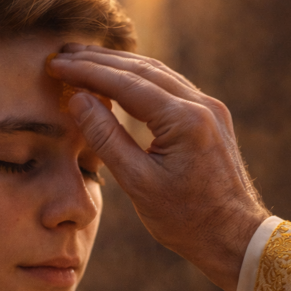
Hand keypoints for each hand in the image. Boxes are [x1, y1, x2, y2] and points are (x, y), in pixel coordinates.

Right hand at [48, 45, 268, 290]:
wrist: (234, 236)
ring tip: (83, 59)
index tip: (56, 64)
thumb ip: (106, 137)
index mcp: (184, 120)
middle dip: (99, 60)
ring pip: (157, 73)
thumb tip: (77, 99)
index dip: (87, 71)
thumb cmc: (185, 219)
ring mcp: (209, 108)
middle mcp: (201, 104)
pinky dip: (139, 79)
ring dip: (118, 65)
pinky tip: (118, 79)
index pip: (126, 83)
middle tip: (63, 53)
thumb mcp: (138, 183)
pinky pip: (169, 86)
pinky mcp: (210, 116)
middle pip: (142, 69)